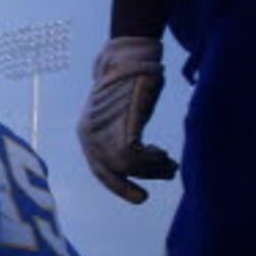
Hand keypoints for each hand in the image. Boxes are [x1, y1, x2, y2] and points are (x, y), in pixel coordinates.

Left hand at [79, 35, 177, 203]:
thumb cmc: (129, 85)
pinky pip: (132, 154)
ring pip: (125, 165)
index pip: (100, 170)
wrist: (128, 58)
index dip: (120, 186)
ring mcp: (102, 128)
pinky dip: (151, 160)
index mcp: (87, 134)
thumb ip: (124, 136)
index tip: (141, 197)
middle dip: (139, 181)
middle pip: (112, 171)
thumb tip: (139, 159)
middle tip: (166, 176)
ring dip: (151, 169)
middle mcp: (89, 134)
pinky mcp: (119, 122)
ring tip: (168, 163)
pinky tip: (163, 154)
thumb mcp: (122, 114)